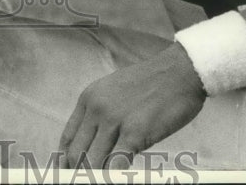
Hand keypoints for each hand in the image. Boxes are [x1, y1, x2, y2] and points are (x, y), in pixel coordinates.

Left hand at [59, 43, 205, 169]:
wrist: (180, 71)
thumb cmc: (152, 85)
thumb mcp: (115, 92)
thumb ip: (101, 115)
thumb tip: (93, 146)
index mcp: (89, 98)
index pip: (68, 139)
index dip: (66, 161)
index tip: (71, 173)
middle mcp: (96, 108)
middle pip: (75, 154)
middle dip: (80, 173)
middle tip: (88, 182)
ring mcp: (114, 120)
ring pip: (91, 163)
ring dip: (95, 177)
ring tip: (103, 181)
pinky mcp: (135, 132)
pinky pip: (115, 164)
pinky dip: (113, 177)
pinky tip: (118, 179)